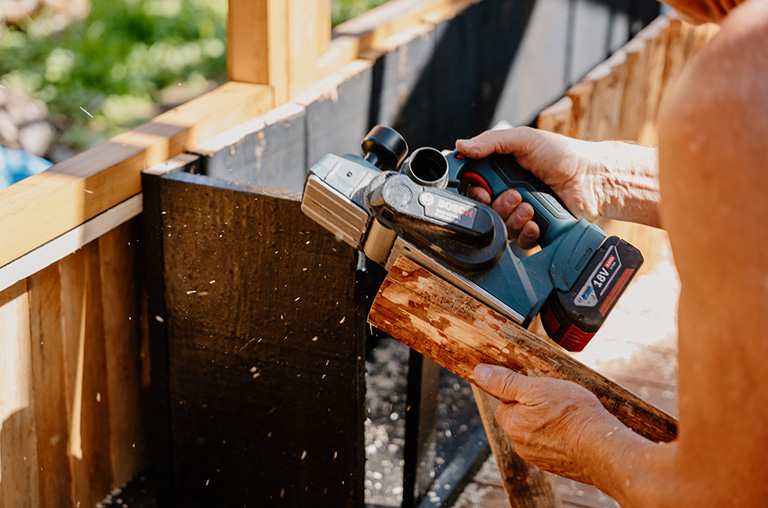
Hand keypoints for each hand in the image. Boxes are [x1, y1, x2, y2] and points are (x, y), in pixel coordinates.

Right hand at [456, 127, 604, 247]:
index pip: (474, 185)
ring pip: (500, 226)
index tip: (482, 191)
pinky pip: (518, 241)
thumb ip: (491, 141)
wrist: (592, 178)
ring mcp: (520, 212)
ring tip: (529, 206)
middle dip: (496, 204)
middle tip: (513, 195)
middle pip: (484, 209)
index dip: (474, 191)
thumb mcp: (524, 139)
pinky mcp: (534, 229)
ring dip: (512, 217)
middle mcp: (508, 192)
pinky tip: (536, 222)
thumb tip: (461, 146)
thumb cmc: (563, 154)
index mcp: (501, 171)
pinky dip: (525, 233)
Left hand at [473, 363, 620, 483]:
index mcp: (512, 425)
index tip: (539, 386)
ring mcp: (541, 458)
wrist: (603, 448)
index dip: (522, 390)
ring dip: (550, 421)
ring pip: (539, 431)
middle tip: (557, 399)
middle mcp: (522, 445)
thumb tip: (479, 373)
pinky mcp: (559, 466)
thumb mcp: (536, 387)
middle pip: (521, 417)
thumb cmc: (572, 415)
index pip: (505, 402)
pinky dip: (562, 436)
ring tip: (570, 414)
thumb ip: (505, 382)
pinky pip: (555, 445)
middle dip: (536, 406)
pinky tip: (576, 429)